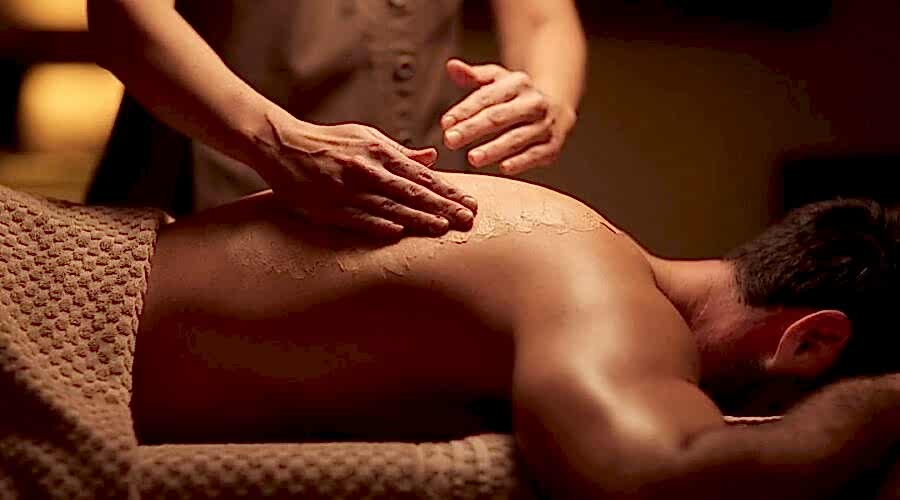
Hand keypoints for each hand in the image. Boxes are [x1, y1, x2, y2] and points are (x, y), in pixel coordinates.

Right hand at [257, 120, 477, 237]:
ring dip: (418, 219)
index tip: (470, 203)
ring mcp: (348, 190)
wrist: (284, 146)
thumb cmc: (331, 142)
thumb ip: (400, 152)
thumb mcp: (366, 137)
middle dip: (443, 207)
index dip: (448, 190)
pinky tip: (399, 234)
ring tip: (443, 228)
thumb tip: (432, 158)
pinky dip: (379, 225)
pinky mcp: (329, 207)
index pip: (422, 175)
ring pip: (390, 208)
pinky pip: (358, 219)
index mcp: (378, 151)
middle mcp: (367, 170)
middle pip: (412, 193)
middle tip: (468, 220)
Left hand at [441, 59, 575, 174]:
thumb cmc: (517, 97)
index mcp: (518, 83)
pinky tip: (503, 168)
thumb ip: (473, 75)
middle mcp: (534, 103)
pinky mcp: (552, 145)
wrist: (557, 110)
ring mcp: (545, 125)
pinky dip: (521, 162)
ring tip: (472, 158)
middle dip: (473, 129)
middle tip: (450, 140)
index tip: (445, 123)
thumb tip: (451, 66)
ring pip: (516, 138)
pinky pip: (535, 154)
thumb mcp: (497, 81)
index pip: (486, 97)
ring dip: (494, 149)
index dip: (464, 111)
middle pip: (499, 117)